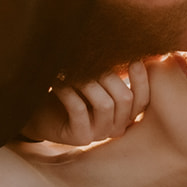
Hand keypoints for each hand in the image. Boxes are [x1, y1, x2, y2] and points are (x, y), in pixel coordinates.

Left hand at [20, 60, 148, 145]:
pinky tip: (57, 81)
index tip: (133, 59)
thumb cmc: (73, 93)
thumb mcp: (96, 82)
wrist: (43, 116)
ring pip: (105, 104)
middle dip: (109, 76)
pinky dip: (68, 91)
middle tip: (89, 61)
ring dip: (88, 82)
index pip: (143, 99)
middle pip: (125, 99)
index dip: (141, 79)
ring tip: (72, 70)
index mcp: (125, 114)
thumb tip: (134, 49)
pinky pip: (79, 109)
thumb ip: (113, 71)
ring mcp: (99, 134)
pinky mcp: (80, 137)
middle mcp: (116, 127)